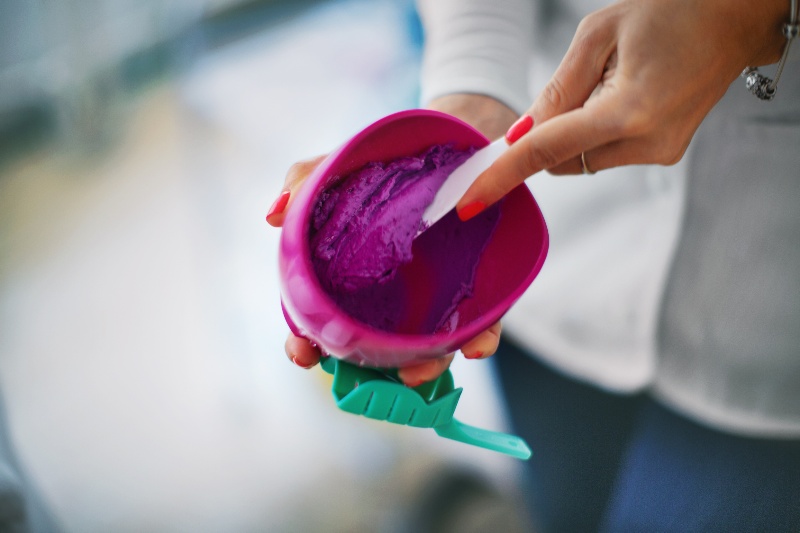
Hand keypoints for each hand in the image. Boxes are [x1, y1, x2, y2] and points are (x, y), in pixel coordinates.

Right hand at [268, 133, 505, 385]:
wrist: (449, 145)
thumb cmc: (384, 169)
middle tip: (352, 371)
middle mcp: (393, 298)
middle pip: (373, 345)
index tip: (301, 354)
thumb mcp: (340, 168)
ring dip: (422, 367)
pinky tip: (476, 348)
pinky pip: (482, 324)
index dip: (307, 342)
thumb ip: (305, 184)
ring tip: (414, 372)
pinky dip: (480, 341)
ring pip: (426, 346)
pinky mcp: (478, 294)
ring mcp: (435, 300)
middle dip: (360, 366)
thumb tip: (273, 213)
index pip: (323, 321)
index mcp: (353, 280)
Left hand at [455, 0, 788, 215]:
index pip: (545, 152)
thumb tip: (519, 136)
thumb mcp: (598, 34)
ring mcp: (659, 153)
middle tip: (567, 88)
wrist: (736, 18)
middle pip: (561, 160)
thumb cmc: (672, 11)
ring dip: (572, 131)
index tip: (469, 202)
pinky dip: (594, 132)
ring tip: (610, 80)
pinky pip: (605, 153)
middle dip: (545, 136)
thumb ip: (555, 91)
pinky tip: (621, 93)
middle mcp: (645, 143)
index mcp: (627, 110)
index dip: (502, 176)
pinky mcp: (664, 154)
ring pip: (582, 159)